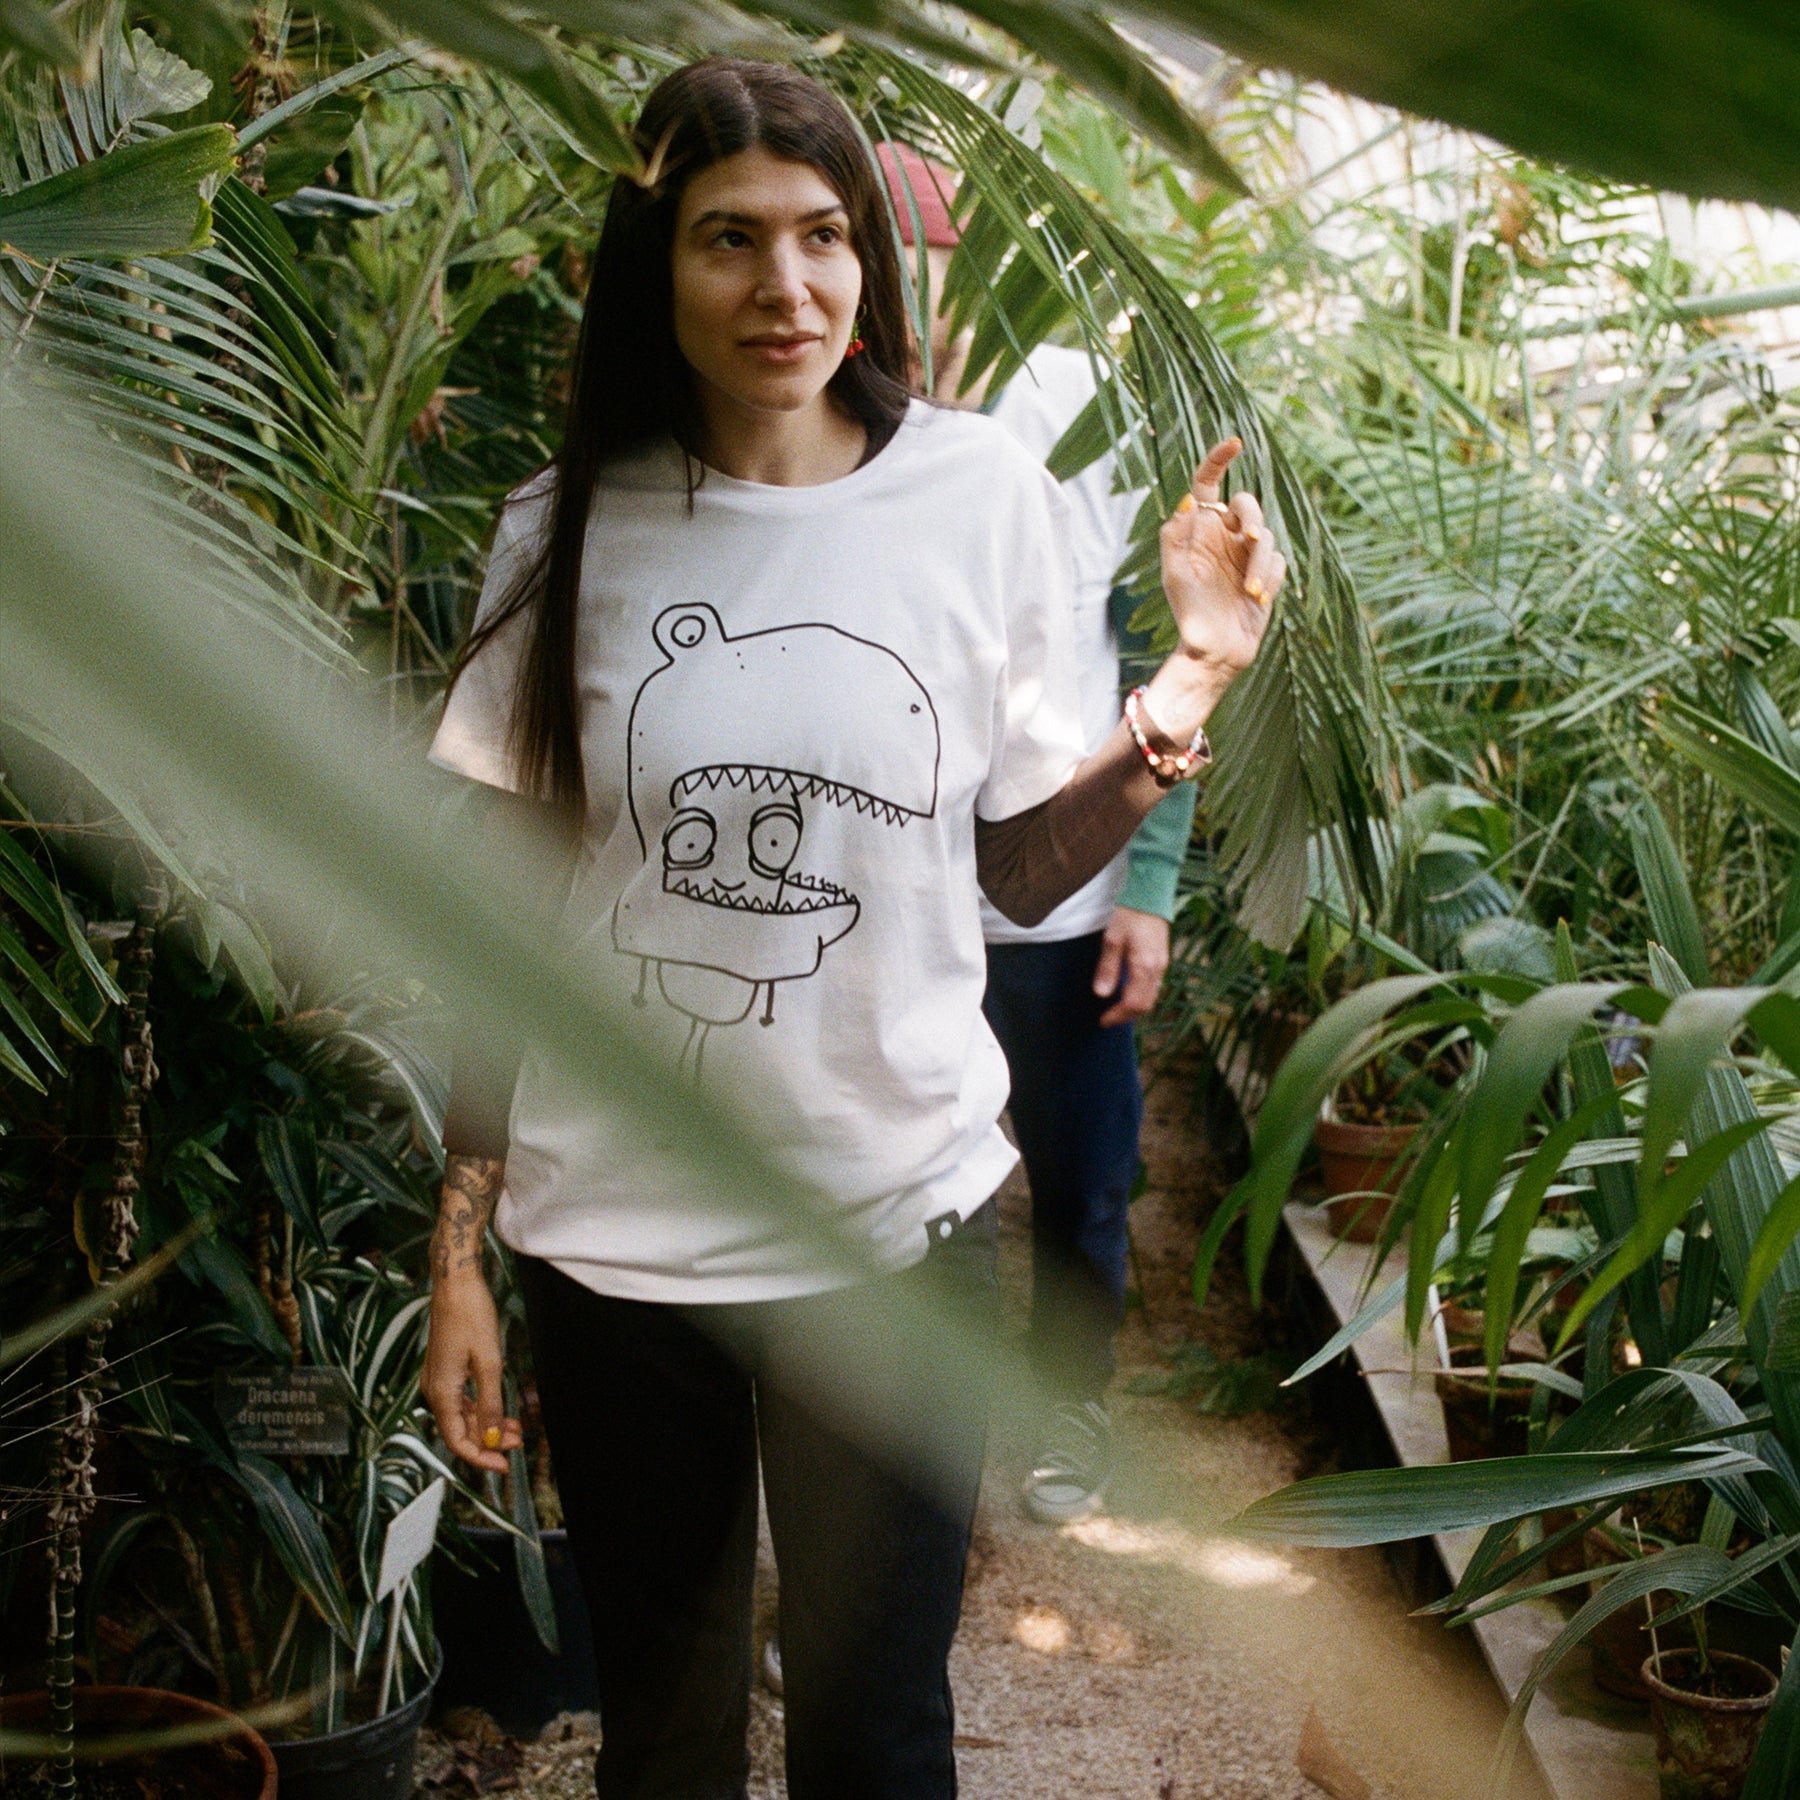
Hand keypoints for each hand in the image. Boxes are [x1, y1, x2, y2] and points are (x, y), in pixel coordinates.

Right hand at [422, 1269, 521, 1473]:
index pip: (456, 1440)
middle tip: (517, 1444)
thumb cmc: (470, 1316)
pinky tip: (501, 1411)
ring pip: (464, 1415)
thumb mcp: (488, 1363)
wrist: (456, 1284)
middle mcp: (434, 1390)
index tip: (502, 1467)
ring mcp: (439, 1379)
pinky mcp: (446, 1369)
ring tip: (516, 1429)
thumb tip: (489, 1437)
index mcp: (441, 1393)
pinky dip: (482, 1408)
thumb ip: (489, 1403)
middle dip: (489, 1441)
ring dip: (488, 1425)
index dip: (479, 1458)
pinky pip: (463, 1399)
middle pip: (460, 1430)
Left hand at [1094, 906, 1171, 1027]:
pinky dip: (1141, 996)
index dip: (1118, 1016)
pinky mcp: (1162, 959)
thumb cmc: (1130, 914)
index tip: (1103, 1020)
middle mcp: (1157, 969)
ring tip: (1116, 1010)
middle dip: (1126, 1016)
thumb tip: (1102, 994)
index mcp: (1144, 966)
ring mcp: (1162, 964)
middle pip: (1145, 1005)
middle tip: (1107, 1019)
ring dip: (1134, 1007)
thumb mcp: (1112, 940)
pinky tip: (1128, 992)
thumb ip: (1107, 968)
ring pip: (1151, 997)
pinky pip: (1154, 986)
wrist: (1151, 894)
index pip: (1133, 1003)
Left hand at [1158, 437, 1283, 682]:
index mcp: (1199, 530)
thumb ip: (1176, 536)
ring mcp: (1247, 554)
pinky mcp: (1267, 572)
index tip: (1235, 443)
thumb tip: (1189, 499)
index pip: (1208, 484)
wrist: (1215, 650)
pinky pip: (1277, 561)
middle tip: (1252, 539)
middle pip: (1247, 505)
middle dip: (1253, 519)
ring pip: (1267, 536)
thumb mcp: (1174, 574)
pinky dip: (1268, 578)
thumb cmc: (1189, 613)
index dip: (1219, 460)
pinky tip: (1256, 599)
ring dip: (1259, 563)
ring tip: (1249, 592)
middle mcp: (1224, 536)